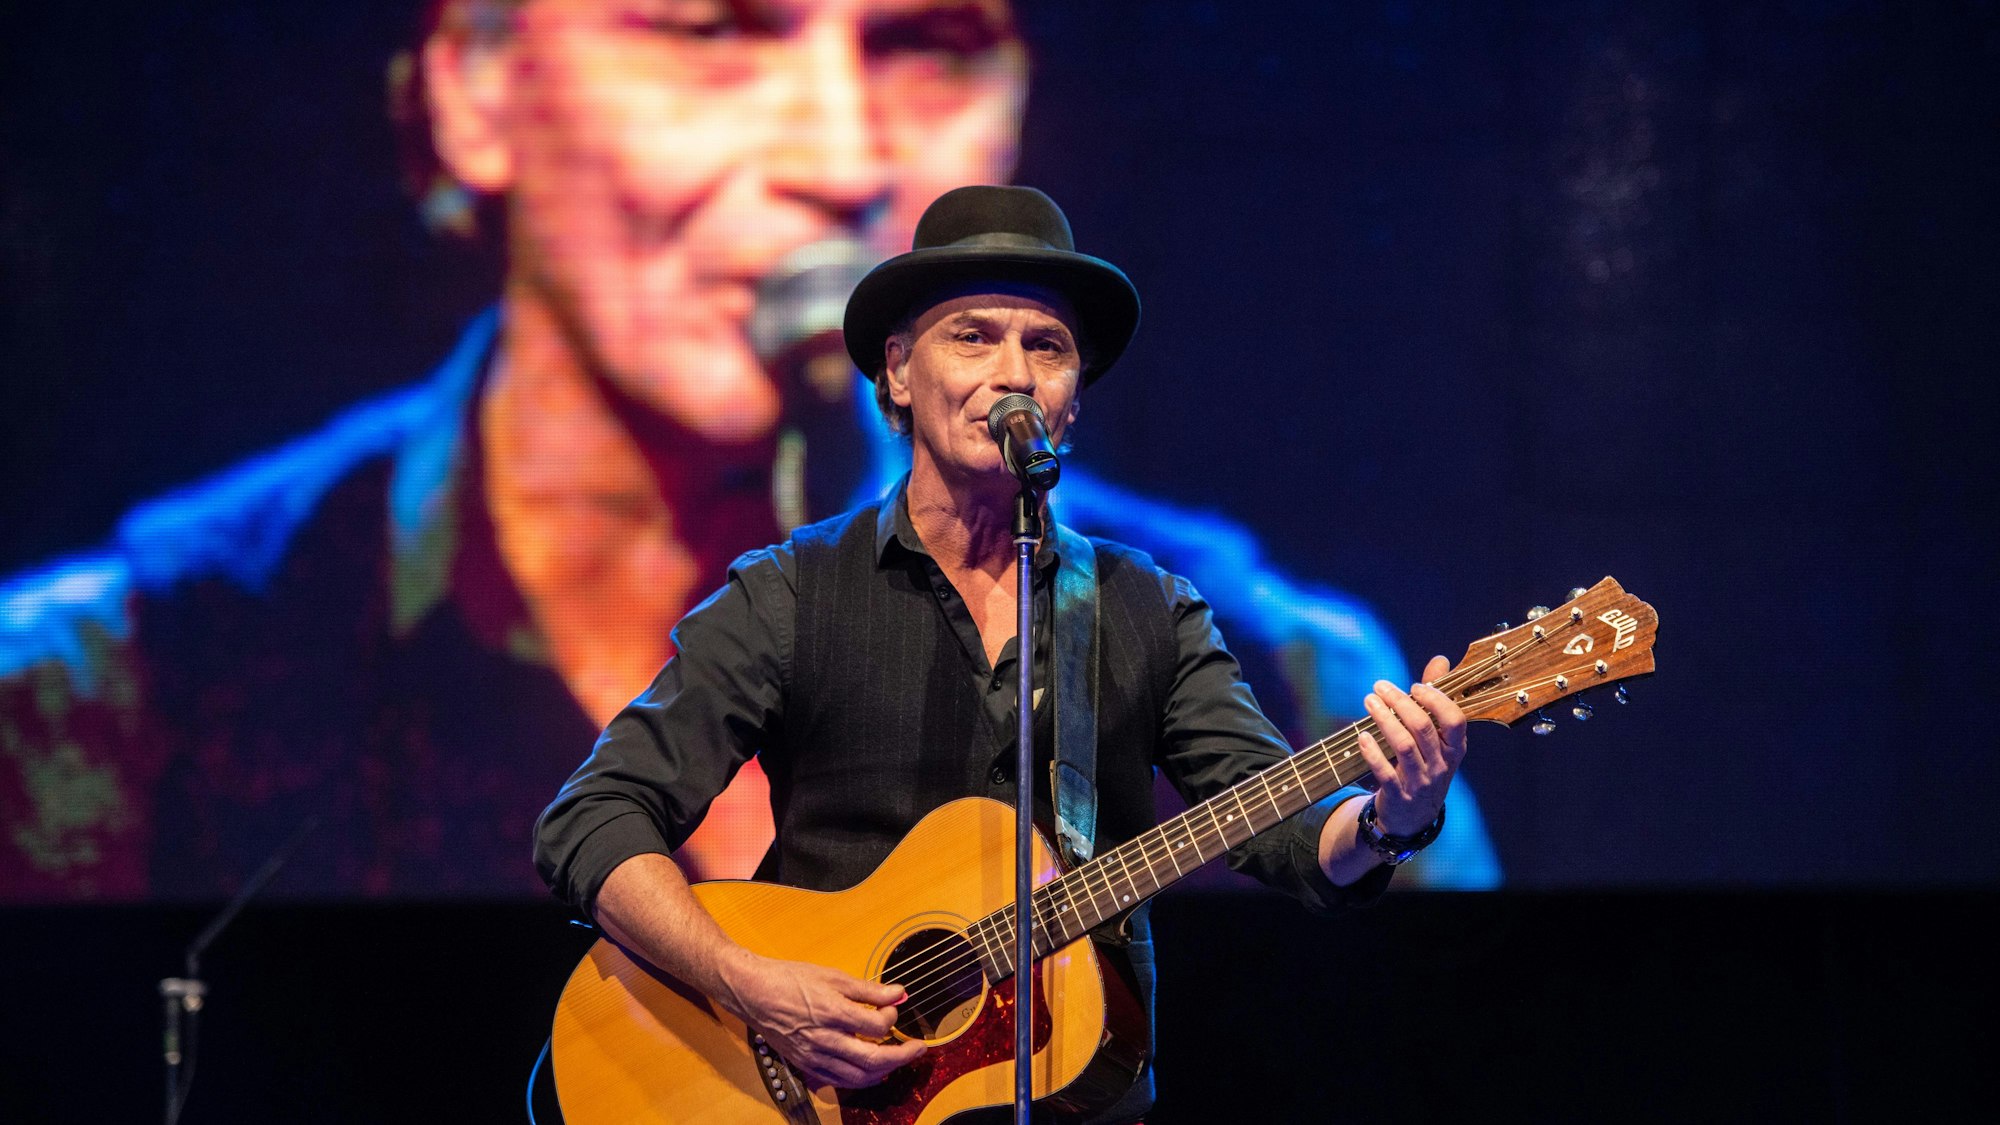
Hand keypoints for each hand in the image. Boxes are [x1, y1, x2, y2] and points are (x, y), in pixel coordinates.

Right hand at [715, 952, 926, 1088]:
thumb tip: (898, 994)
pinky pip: (839, 1081)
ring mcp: (814, 1056)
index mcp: (832, 1012)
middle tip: (918, 1048)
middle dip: (902, 1056)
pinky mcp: (806, 1064)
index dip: (892, 1018)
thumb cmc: (789, 979)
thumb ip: (868, 989)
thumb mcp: (833, 976)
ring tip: (898, 1059)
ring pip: (858, 1077)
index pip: (876, 1026)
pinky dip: (861, 1078)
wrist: (753, 992)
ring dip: (884, 1071)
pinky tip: (871, 1069)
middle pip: (873, 1059)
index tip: (893, 1008)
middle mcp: (824, 1039)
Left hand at [1356, 654, 1467, 836]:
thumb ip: (1436, 699)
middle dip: (1400, 702)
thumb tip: (1440, 660)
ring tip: (1368, 701)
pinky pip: (1385, 771)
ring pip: (1403, 746)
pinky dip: (1372, 752)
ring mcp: (1421, 782)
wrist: (1413, 817)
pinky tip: (1362, 735)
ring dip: (1383, 720)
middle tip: (1379, 686)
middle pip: (1423, 728)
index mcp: (1455, 749)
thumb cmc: (1424, 765)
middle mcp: (1442, 765)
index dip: (1436, 700)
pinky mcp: (1399, 795)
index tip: (1415, 686)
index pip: (1455, 721)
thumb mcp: (1437, 738)